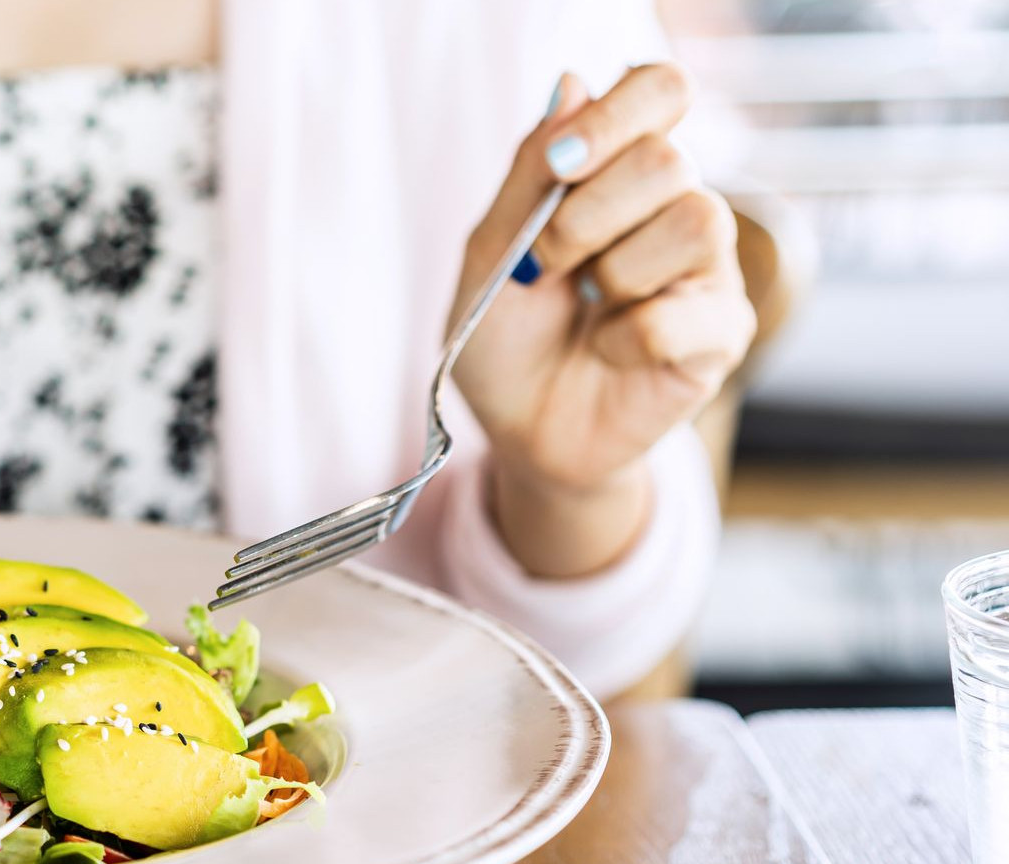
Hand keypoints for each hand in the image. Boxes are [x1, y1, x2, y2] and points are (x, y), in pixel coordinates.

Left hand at [451, 64, 755, 575]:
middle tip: (549, 263)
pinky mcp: (723, 333)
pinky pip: (686, 313)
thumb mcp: (493, 249)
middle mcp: (675, 205)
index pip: (659, 90)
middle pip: (670, 159)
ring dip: (616, 271)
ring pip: (699, 221)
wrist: (518, 430)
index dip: (617, 113)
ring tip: (589, 305)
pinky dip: (629, 336)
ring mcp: (707, 269)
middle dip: (586, 216)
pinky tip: (611, 352)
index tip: (560, 162)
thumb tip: (572, 82)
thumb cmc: (505, 337)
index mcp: (620, 171)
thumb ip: (531, 171)